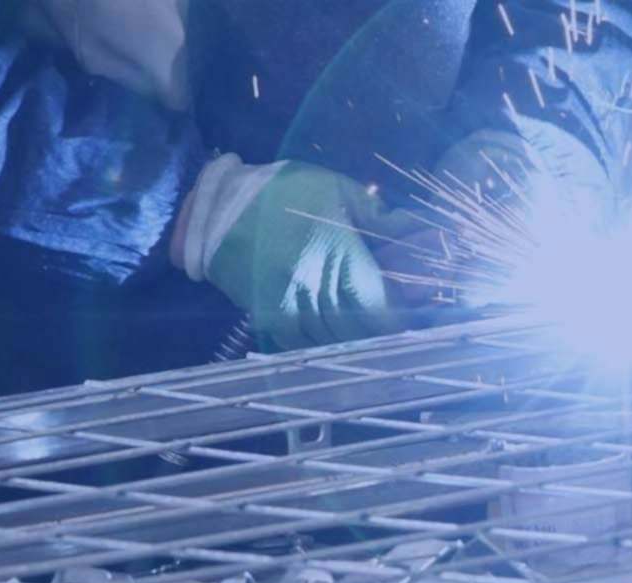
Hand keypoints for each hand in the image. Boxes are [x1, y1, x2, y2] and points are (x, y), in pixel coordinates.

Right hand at [204, 163, 405, 350]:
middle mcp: (312, 288)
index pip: (377, 307)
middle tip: (393, 333)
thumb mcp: (337, 190)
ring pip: (330, 341)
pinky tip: (330, 337)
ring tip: (365, 337)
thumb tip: (413, 232)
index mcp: (336, 255)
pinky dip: (319, 344)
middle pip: (357, 330)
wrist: (218, 204)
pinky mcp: (265, 317)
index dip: (396, 320)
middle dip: (377, 334)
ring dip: (350, 341)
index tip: (409, 320)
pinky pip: (300, 344)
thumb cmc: (284, 191)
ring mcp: (287, 307)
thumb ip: (377, 216)